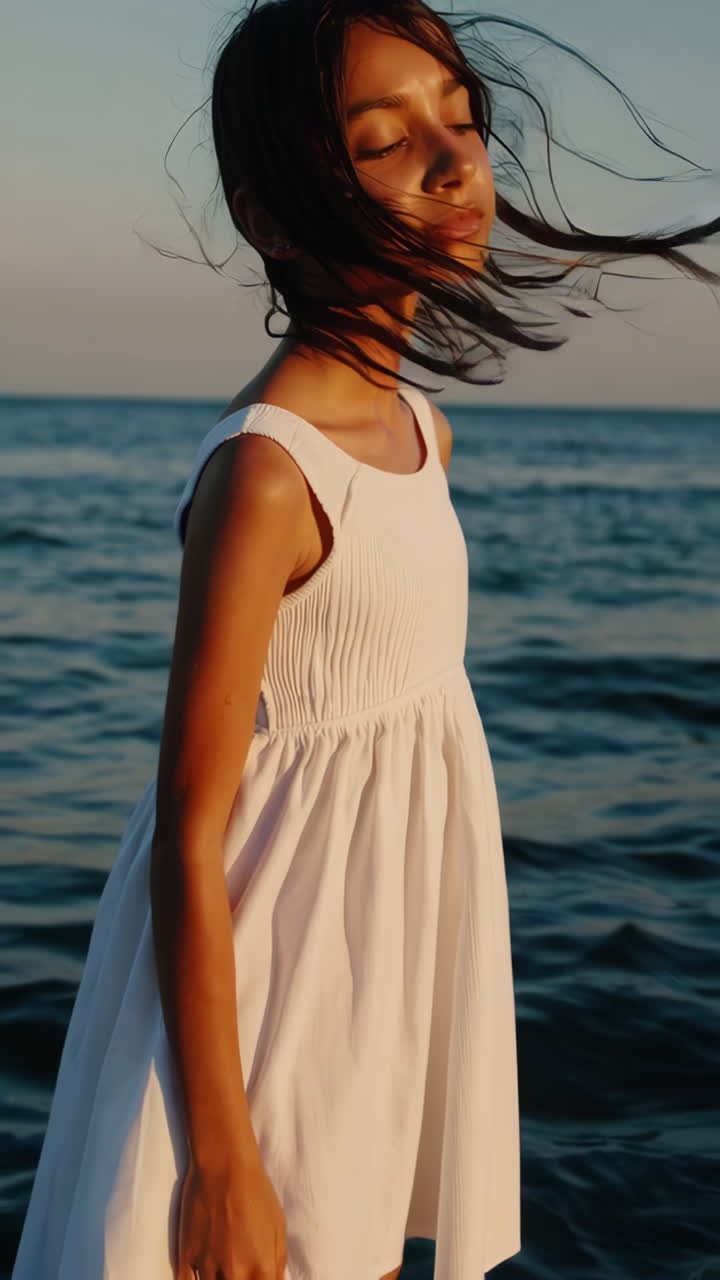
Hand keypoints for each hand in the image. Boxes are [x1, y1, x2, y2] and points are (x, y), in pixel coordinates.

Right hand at [176, 1149, 287, 1279]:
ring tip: (223, 1270)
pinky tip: (202, 1274)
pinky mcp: (186, 1255)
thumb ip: (278, 1262)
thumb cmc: (256, 1192)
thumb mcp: (278, 1226)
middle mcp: (234, 1272)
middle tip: (238, 1272)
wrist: (225, 1165)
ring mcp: (208, 1265)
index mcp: (261, 1267)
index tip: (256, 1277)